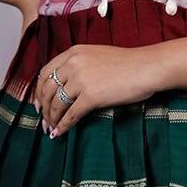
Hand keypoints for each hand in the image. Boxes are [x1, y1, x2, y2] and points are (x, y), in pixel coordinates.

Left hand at [35, 42, 164, 137]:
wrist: (147, 67)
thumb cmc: (128, 63)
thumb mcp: (96, 56)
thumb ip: (79, 65)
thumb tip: (67, 87)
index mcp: (73, 53)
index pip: (45, 72)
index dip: (39, 91)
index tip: (39, 103)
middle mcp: (73, 64)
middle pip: (47, 89)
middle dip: (43, 108)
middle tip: (43, 120)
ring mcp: (81, 80)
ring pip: (56, 104)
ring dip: (51, 119)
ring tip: (51, 129)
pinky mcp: (91, 96)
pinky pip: (71, 115)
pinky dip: (63, 126)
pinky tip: (60, 133)